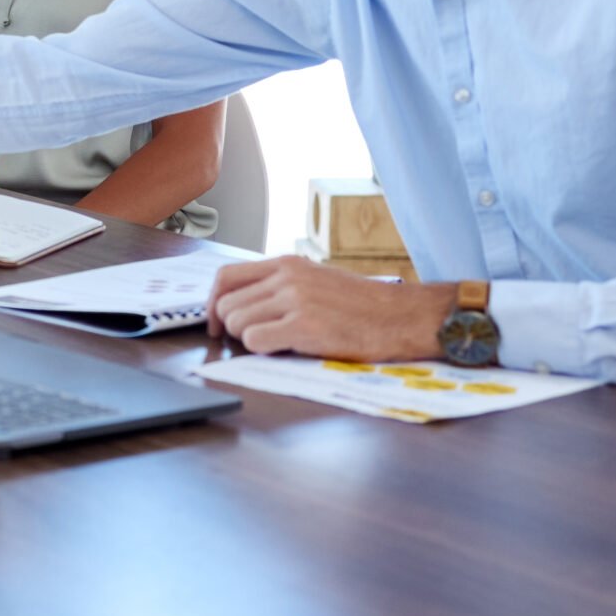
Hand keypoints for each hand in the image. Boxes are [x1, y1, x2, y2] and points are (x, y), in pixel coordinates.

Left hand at [206, 257, 455, 361]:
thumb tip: (243, 305)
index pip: (226, 277)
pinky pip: (255, 341)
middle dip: (232, 328)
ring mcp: (295, 301)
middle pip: (227, 305)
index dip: (212, 304)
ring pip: (237, 324)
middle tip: (250, 341)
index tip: (215, 322)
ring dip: (248, 340)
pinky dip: (261, 351)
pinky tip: (285, 349)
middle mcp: (287, 278)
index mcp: (287, 264)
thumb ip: (281, 286)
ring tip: (276, 343)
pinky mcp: (305, 327)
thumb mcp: (317, 280)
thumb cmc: (363, 306)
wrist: (403, 317)